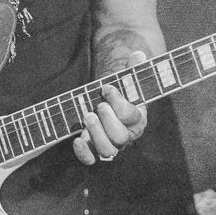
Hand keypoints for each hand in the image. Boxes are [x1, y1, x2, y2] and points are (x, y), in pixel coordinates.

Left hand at [74, 50, 148, 165]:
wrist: (108, 105)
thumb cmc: (120, 93)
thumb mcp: (127, 80)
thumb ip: (134, 69)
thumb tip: (138, 55)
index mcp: (138, 118)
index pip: (132, 116)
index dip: (120, 103)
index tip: (106, 88)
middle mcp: (126, 135)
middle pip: (122, 138)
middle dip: (109, 121)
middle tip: (99, 106)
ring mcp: (110, 144)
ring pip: (108, 150)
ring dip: (97, 134)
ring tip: (87, 116)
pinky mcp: (94, 150)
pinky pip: (91, 159)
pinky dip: (83, 153)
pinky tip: (77, 139)